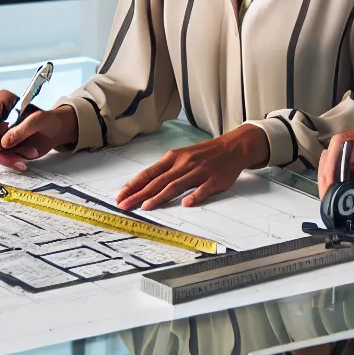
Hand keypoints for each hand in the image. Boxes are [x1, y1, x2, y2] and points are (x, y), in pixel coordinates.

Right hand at [0, 92, 77, 170]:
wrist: (54, 132)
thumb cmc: (49, 120)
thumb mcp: (40, 120)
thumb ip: (22, 129)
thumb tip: (3, 142)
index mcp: (2, 101)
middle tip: (1, 155)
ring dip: (4, 157)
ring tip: (23, 159)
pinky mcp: (0, 145)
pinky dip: (9, 160)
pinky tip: (22, 161)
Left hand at [115, 124, 268, 209]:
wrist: (232, 147)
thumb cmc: (203, 154)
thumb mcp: (181, 156)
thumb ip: (165, 170)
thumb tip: (144, 184)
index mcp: (173, 158)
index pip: (149, 173)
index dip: (134, 185)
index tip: (120, 196)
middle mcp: (183, 164)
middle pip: (158, 181)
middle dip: (139, 194)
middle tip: (125, 205)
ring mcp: (199, 172)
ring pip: (176, 185)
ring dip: (160, 197)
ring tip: (146, 207)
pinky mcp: (214, 180)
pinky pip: (203, 189)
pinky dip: (194, 196)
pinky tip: (185, 204)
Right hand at [319, 115, 353, 195]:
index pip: (344, 143)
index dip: (334, 166)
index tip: (334, 188)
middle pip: (336, 151)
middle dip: (330, 176)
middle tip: (331, 201)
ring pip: (338, 160)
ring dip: (335, 181)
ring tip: (338, 202)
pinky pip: (349, 168)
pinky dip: (345, 183)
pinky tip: (348, 198)